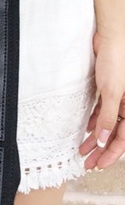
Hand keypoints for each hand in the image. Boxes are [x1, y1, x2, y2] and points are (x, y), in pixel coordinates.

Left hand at [79, 31, 124, 169]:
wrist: (110, 39)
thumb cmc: (116, 62)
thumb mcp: (111, 92)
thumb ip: (108, 117)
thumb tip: (104, 141)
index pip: (123, 139)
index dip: (111, 154)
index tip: (99, 165)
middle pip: (115, 135)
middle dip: (102, 151)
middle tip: (88, 164)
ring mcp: (119, 99)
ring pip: (107, 125)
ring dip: (95, 138)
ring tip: (82, 151)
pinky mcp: (109, 91)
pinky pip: (102, 112)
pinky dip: (94, 122)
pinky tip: (86, 131)